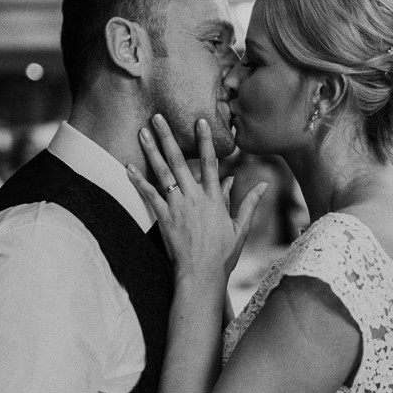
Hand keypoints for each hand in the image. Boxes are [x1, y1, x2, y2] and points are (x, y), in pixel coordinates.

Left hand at [128, 114, 266, 280]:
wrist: (201, 275)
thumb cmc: (222, 255)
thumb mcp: (240, 228)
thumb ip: (249, 203)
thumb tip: (264, 185)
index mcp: (215, 198)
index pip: (210, 162)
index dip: (205, 140)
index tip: (200, 121)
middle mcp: (194, 197)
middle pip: (179, 161)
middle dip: (168, 137)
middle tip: (157, 117)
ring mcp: (177, 206)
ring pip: (162, 173)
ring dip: (151, 150)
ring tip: (142, 132)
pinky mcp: (163, 218)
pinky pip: (149, 195)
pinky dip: (138, 180)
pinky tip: (129, 166)